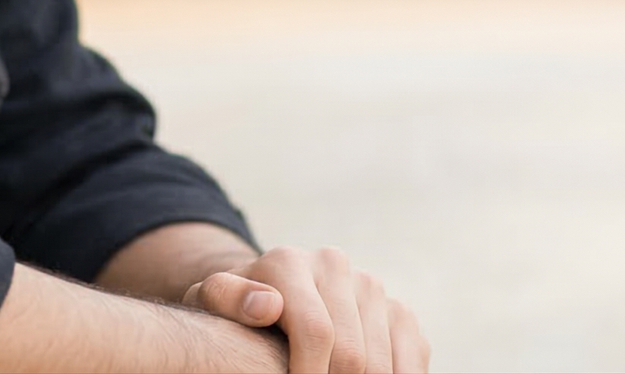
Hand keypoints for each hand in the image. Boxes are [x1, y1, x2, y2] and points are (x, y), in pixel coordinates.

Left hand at [182, 246, 428, 373]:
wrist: (267, 302)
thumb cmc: (234, 315)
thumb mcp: (211, 303)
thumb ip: (226, 298)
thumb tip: (267, 306)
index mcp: (290, 262)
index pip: (317, 334)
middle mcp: (335, 265)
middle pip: (353, 355)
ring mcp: (370, 287)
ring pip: (382, 363)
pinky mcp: (397, 310)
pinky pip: (413, 357)